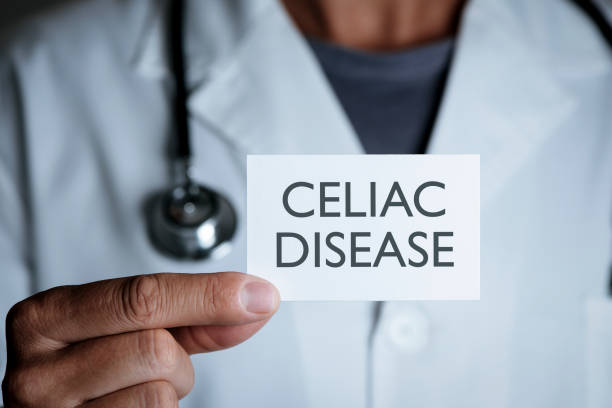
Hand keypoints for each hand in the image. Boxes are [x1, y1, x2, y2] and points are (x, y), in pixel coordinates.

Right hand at [1, 272, 278, 406]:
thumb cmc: (94, 362)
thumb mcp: (131, 327)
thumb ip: (192, 314)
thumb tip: (254, 301)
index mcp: (46, 318)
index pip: (141, 298)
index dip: (208, 295)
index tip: (255, 294)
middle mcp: (37, 371)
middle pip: (154, 347)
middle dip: (178, 353)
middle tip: (167, 357)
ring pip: (159, 393)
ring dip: (170, 389)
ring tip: (138, 385)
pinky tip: (131, 405)